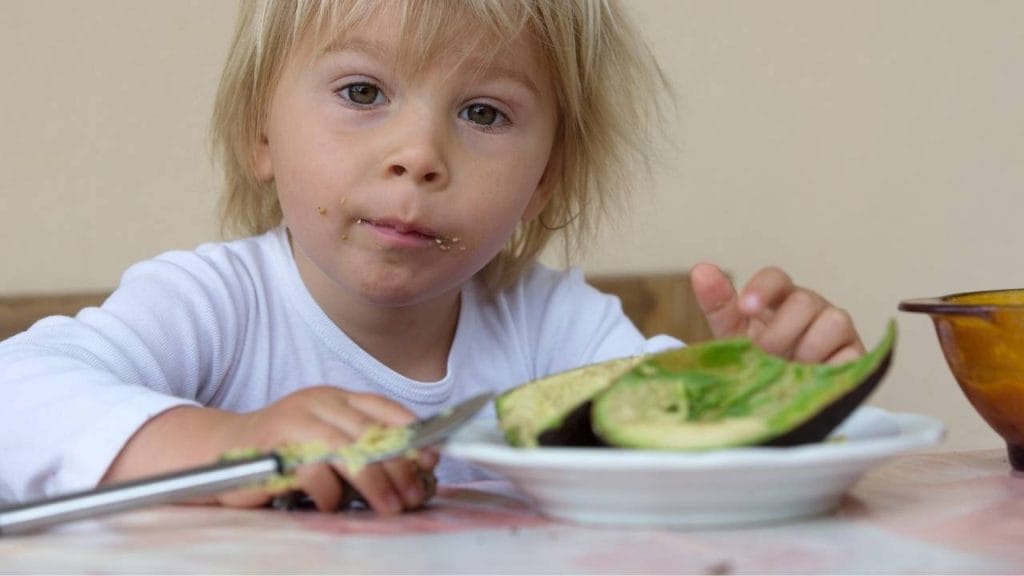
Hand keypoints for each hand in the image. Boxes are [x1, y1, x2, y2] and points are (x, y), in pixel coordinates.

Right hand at [216, 386, 437, 514]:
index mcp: (336, 397)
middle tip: (414, 495)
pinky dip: (330, 492)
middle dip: (400, 468)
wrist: (218, 450)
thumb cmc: (284, 452)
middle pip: (372, 433)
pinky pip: (314, 471)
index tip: (431, 461)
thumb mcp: (330, 441)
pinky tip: (333, 504)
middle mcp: (319, 403)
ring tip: (390, 506)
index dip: (413, 435)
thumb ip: (366, 447)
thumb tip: (420, 464)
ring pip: (349, 450)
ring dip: (375, 482)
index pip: (385, 408)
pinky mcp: (275, 448)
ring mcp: (296, 422)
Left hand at [690, 262, 863, 363]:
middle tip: (765, 356)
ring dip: (807, 349)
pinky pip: (853, 352)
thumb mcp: (732, 336)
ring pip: (835, 320)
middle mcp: (810, 308)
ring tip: (790, 371)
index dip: (762, 289)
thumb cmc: (757, 363)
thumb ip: (719, 304)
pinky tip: (812, 379)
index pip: (776, 278)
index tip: (746, 308)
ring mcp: (836, 330)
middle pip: (804, 300)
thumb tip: (701, 270)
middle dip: (781, 332)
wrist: (778, 403)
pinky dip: (831, 366)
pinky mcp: (855, 356)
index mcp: (779, 299)